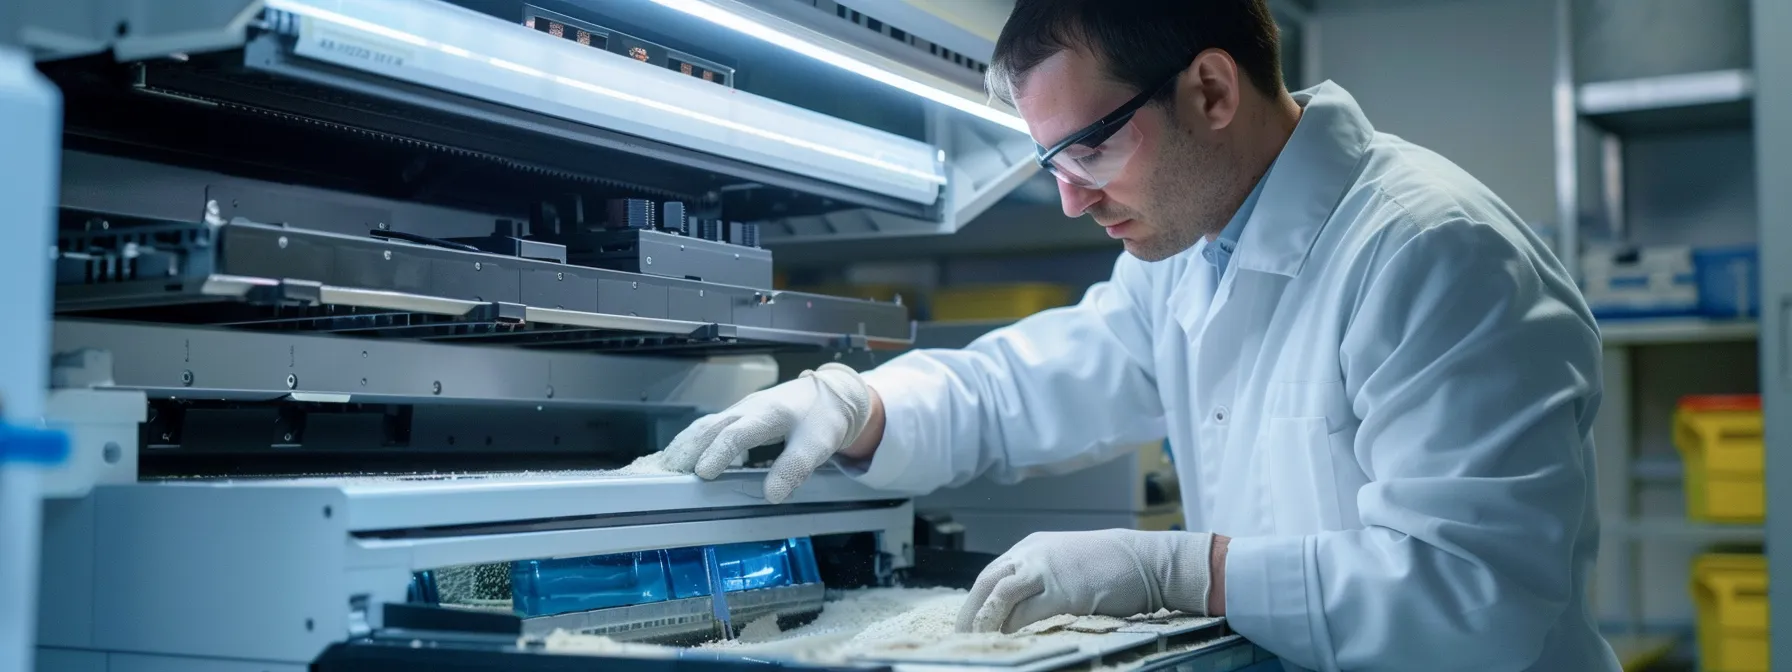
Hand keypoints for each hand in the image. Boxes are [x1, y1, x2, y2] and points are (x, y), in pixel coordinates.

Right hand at [661, 363, 872, 502]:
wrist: (831, 395)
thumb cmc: (824, 419)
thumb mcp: (817, 446)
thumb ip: (794, 468)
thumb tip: (771, 495)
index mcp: (768, 414)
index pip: (737, 433)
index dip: (719, 453)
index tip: (704, 474)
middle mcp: (748, 408)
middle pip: (710, 426)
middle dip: (688, 449)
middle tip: (669, 473)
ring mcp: (741, 410)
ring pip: (705, 424)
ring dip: (685, 444)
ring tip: (667, 467)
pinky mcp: (738, 415)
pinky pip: (710, 426)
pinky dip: (692, 441)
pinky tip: (682, 457)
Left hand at [955, 529, 1214, 633]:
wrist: (1148, 561)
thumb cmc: (1113, 566)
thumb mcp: (1068, 562)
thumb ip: (1042, 578)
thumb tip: (1020, 608)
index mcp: (1031, 546)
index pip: (992, 573)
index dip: (978, 599)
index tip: (969, 621)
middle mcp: (1033, 554)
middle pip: (987, 581)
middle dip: (971, 610)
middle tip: (960, 635)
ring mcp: (1047, 570)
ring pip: (1000, 594)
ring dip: (984, 619)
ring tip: (975, 641)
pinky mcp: (1064, 591)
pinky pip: (1026, 612)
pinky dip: (1012, 627)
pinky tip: (1006, 640)